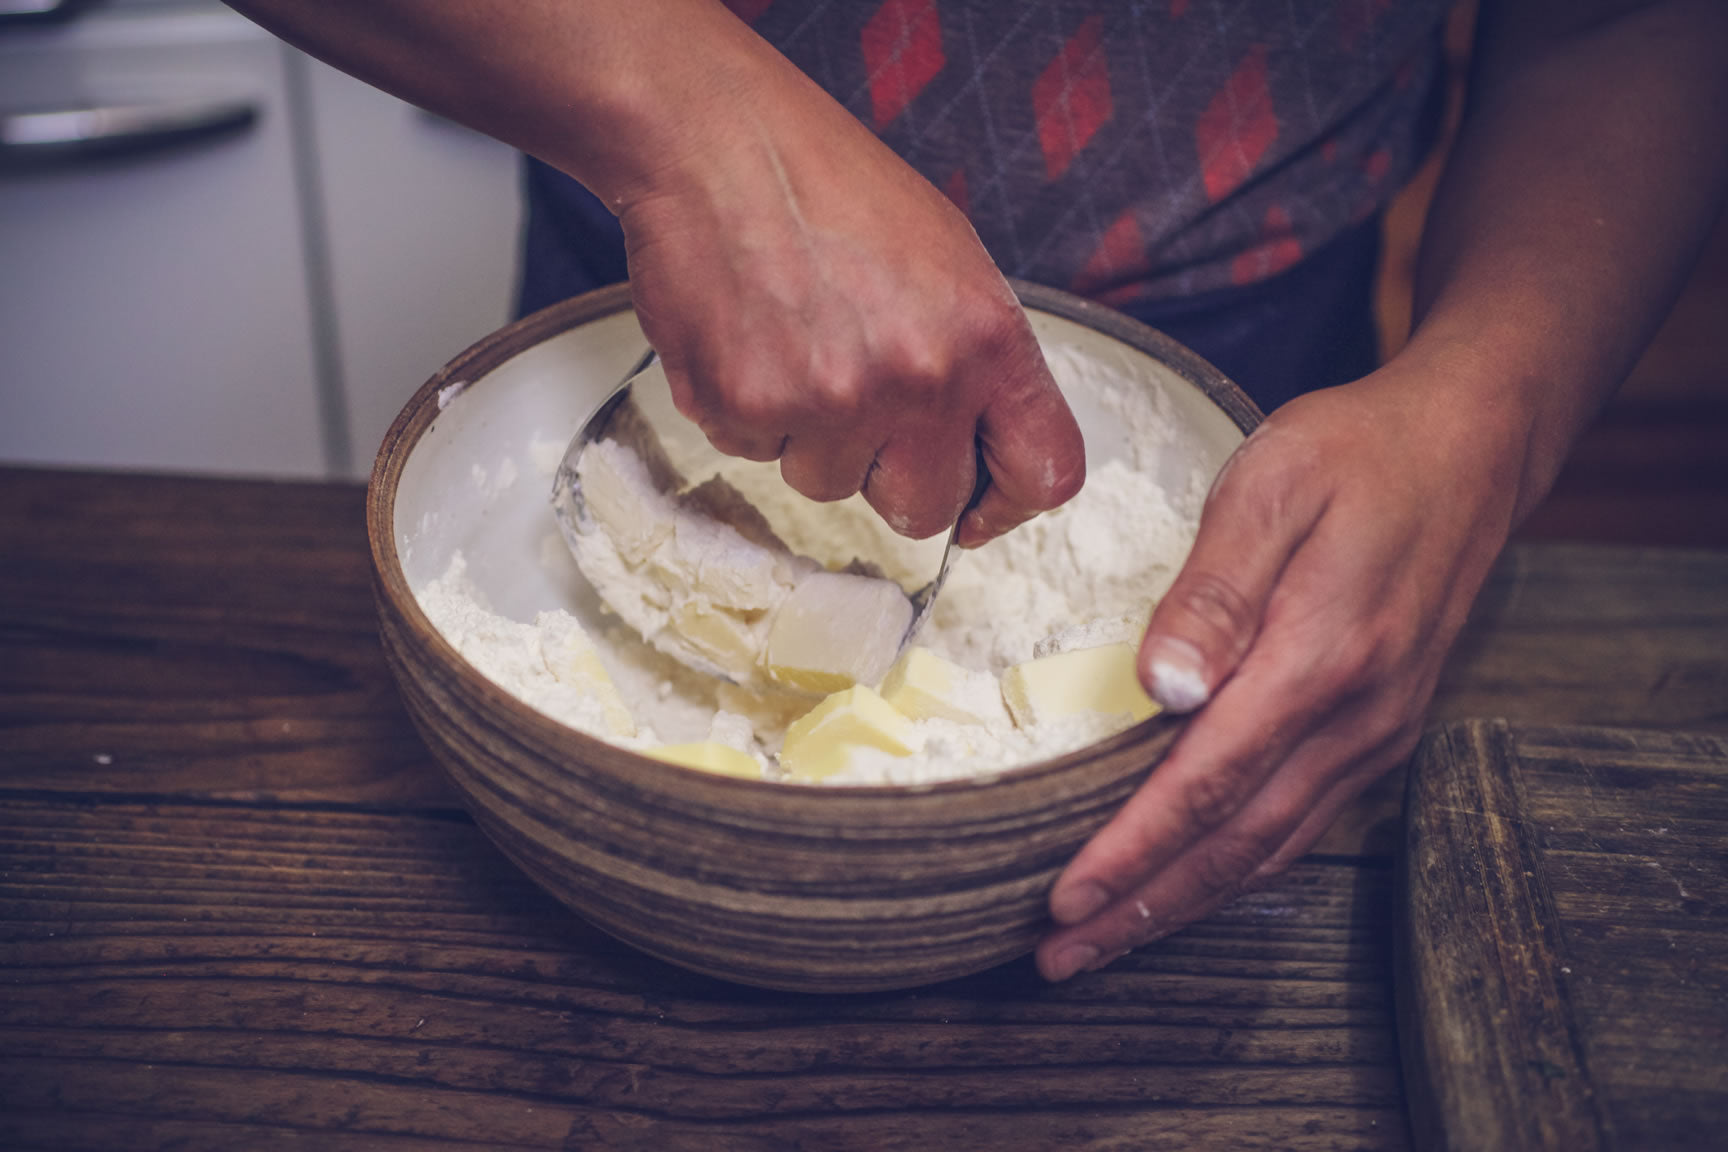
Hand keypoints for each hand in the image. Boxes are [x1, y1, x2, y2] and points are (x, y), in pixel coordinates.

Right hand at [615, 49, 1082, 543]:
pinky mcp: (747, 408)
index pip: (1044, 473)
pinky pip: (755, 454)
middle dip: (892, 477)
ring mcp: (830, 401)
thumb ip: (979, 362)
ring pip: (829, 485)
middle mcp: (920, 379)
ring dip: (813, 437)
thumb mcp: (951, 260)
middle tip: (861, 408)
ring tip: (797, 342)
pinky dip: (750, 411)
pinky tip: (751, 338)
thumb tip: (985, 448)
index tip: (979, 508)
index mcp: (988, 337)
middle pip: (925, 510)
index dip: (1008, 505)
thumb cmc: (832, 186)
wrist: (718, 142)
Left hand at [1034, 358, 1523, 979]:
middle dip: (1141, 909)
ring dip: (1184, 903)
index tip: (1065, 899)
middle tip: (1060, 956)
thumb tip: (1160, 684)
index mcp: (1319, 659)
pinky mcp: (1381, 729)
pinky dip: (1237, 869)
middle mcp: (1355, 717)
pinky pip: (1301, 822)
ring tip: (1107, 941)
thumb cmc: (1356, 453)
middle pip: (1234, 843)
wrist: (1469, 449)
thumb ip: (1215, 589)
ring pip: (1270, 848)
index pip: (1207, 783)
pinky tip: (1192, 885)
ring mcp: (1376, 732)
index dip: (1132, 852)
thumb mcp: (1273, 484)